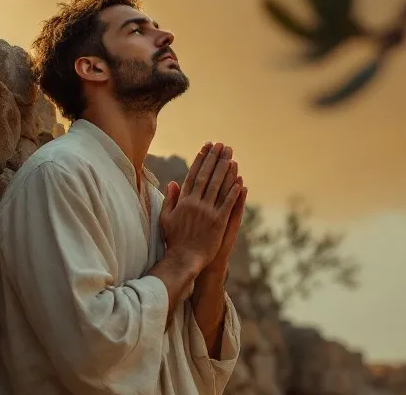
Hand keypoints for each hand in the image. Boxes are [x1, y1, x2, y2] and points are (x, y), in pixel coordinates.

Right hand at [159, 143, 243, 274]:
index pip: (193, 174)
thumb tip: (172, 182)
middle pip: (207, 176)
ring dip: (225, 170)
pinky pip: (227, 203)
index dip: (200, 159)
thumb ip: (170, 199)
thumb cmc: (174, 239)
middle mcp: (195, 203)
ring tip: (231, 156)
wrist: (184, 259)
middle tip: (222, 145)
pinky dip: (233, 191)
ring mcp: (207, 212)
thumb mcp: (166, 218)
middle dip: (215, 159)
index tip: (206, 147)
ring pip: (218, 186)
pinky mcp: (218, 222)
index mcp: (183, 201)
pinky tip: (240, 180)